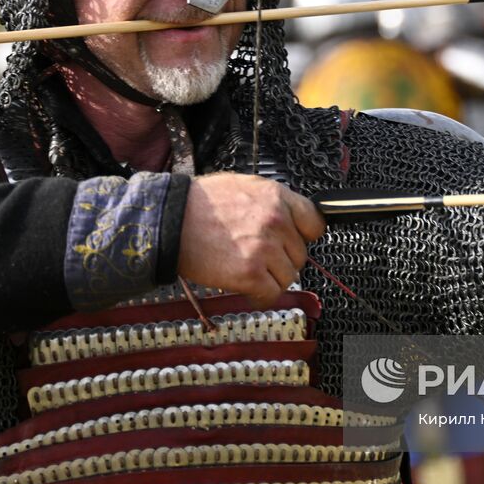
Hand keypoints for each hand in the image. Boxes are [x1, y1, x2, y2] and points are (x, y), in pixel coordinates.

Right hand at [177, 173, 325, 307]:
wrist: (169, 220)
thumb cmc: (200, 203)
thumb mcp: (244, 186)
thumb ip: (272, 203)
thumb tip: (291, 221)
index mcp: (276, 197)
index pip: (314, 223)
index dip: (303, 236)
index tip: (291, 243)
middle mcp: (275, 221)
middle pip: (300, 255)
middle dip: (281, 260)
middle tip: (257, 257)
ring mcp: (264, 249)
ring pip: (288, 277)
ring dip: (270, 279)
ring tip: (247, 270)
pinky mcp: (250, 274)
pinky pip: (271, 294)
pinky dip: (260, 296)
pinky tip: (245, 287)